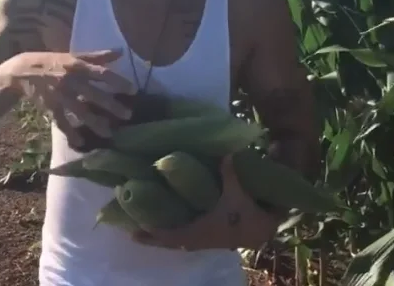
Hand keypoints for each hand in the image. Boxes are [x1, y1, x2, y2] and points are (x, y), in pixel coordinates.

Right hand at [7, 48, 136, 140]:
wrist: (22, 71)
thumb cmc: (53, 61)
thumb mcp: (73, 55)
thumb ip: (97, 56)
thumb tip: (120, 52)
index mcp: (78, 66)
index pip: (102, 73)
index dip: (118, 81)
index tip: (133, 90)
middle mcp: (71, 81)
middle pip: (94, 95)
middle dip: (111, 106)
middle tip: (128, 115)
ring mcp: (60, 95)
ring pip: (80, 111)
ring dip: (95, 123)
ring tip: (109, 133)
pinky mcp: (50, 107)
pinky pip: (62, 122)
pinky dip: (71, 133)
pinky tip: (81, 143)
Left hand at [132, 155, 281, 251]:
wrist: (261, 233)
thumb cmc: (244, 216)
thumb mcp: (236, 193)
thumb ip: (228, 172)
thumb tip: (225, 151)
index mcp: (197, 232)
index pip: (167, 236)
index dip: (149, 233)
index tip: (132, 228)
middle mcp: (195, 239)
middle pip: (166, 243)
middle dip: (149, 238)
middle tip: (132, 231)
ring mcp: (201, 241)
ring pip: (175, 242)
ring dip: (161, 236)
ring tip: (147, 225)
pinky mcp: (207, 239)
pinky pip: (183, 240)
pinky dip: (174, 235)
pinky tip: (171, 225)